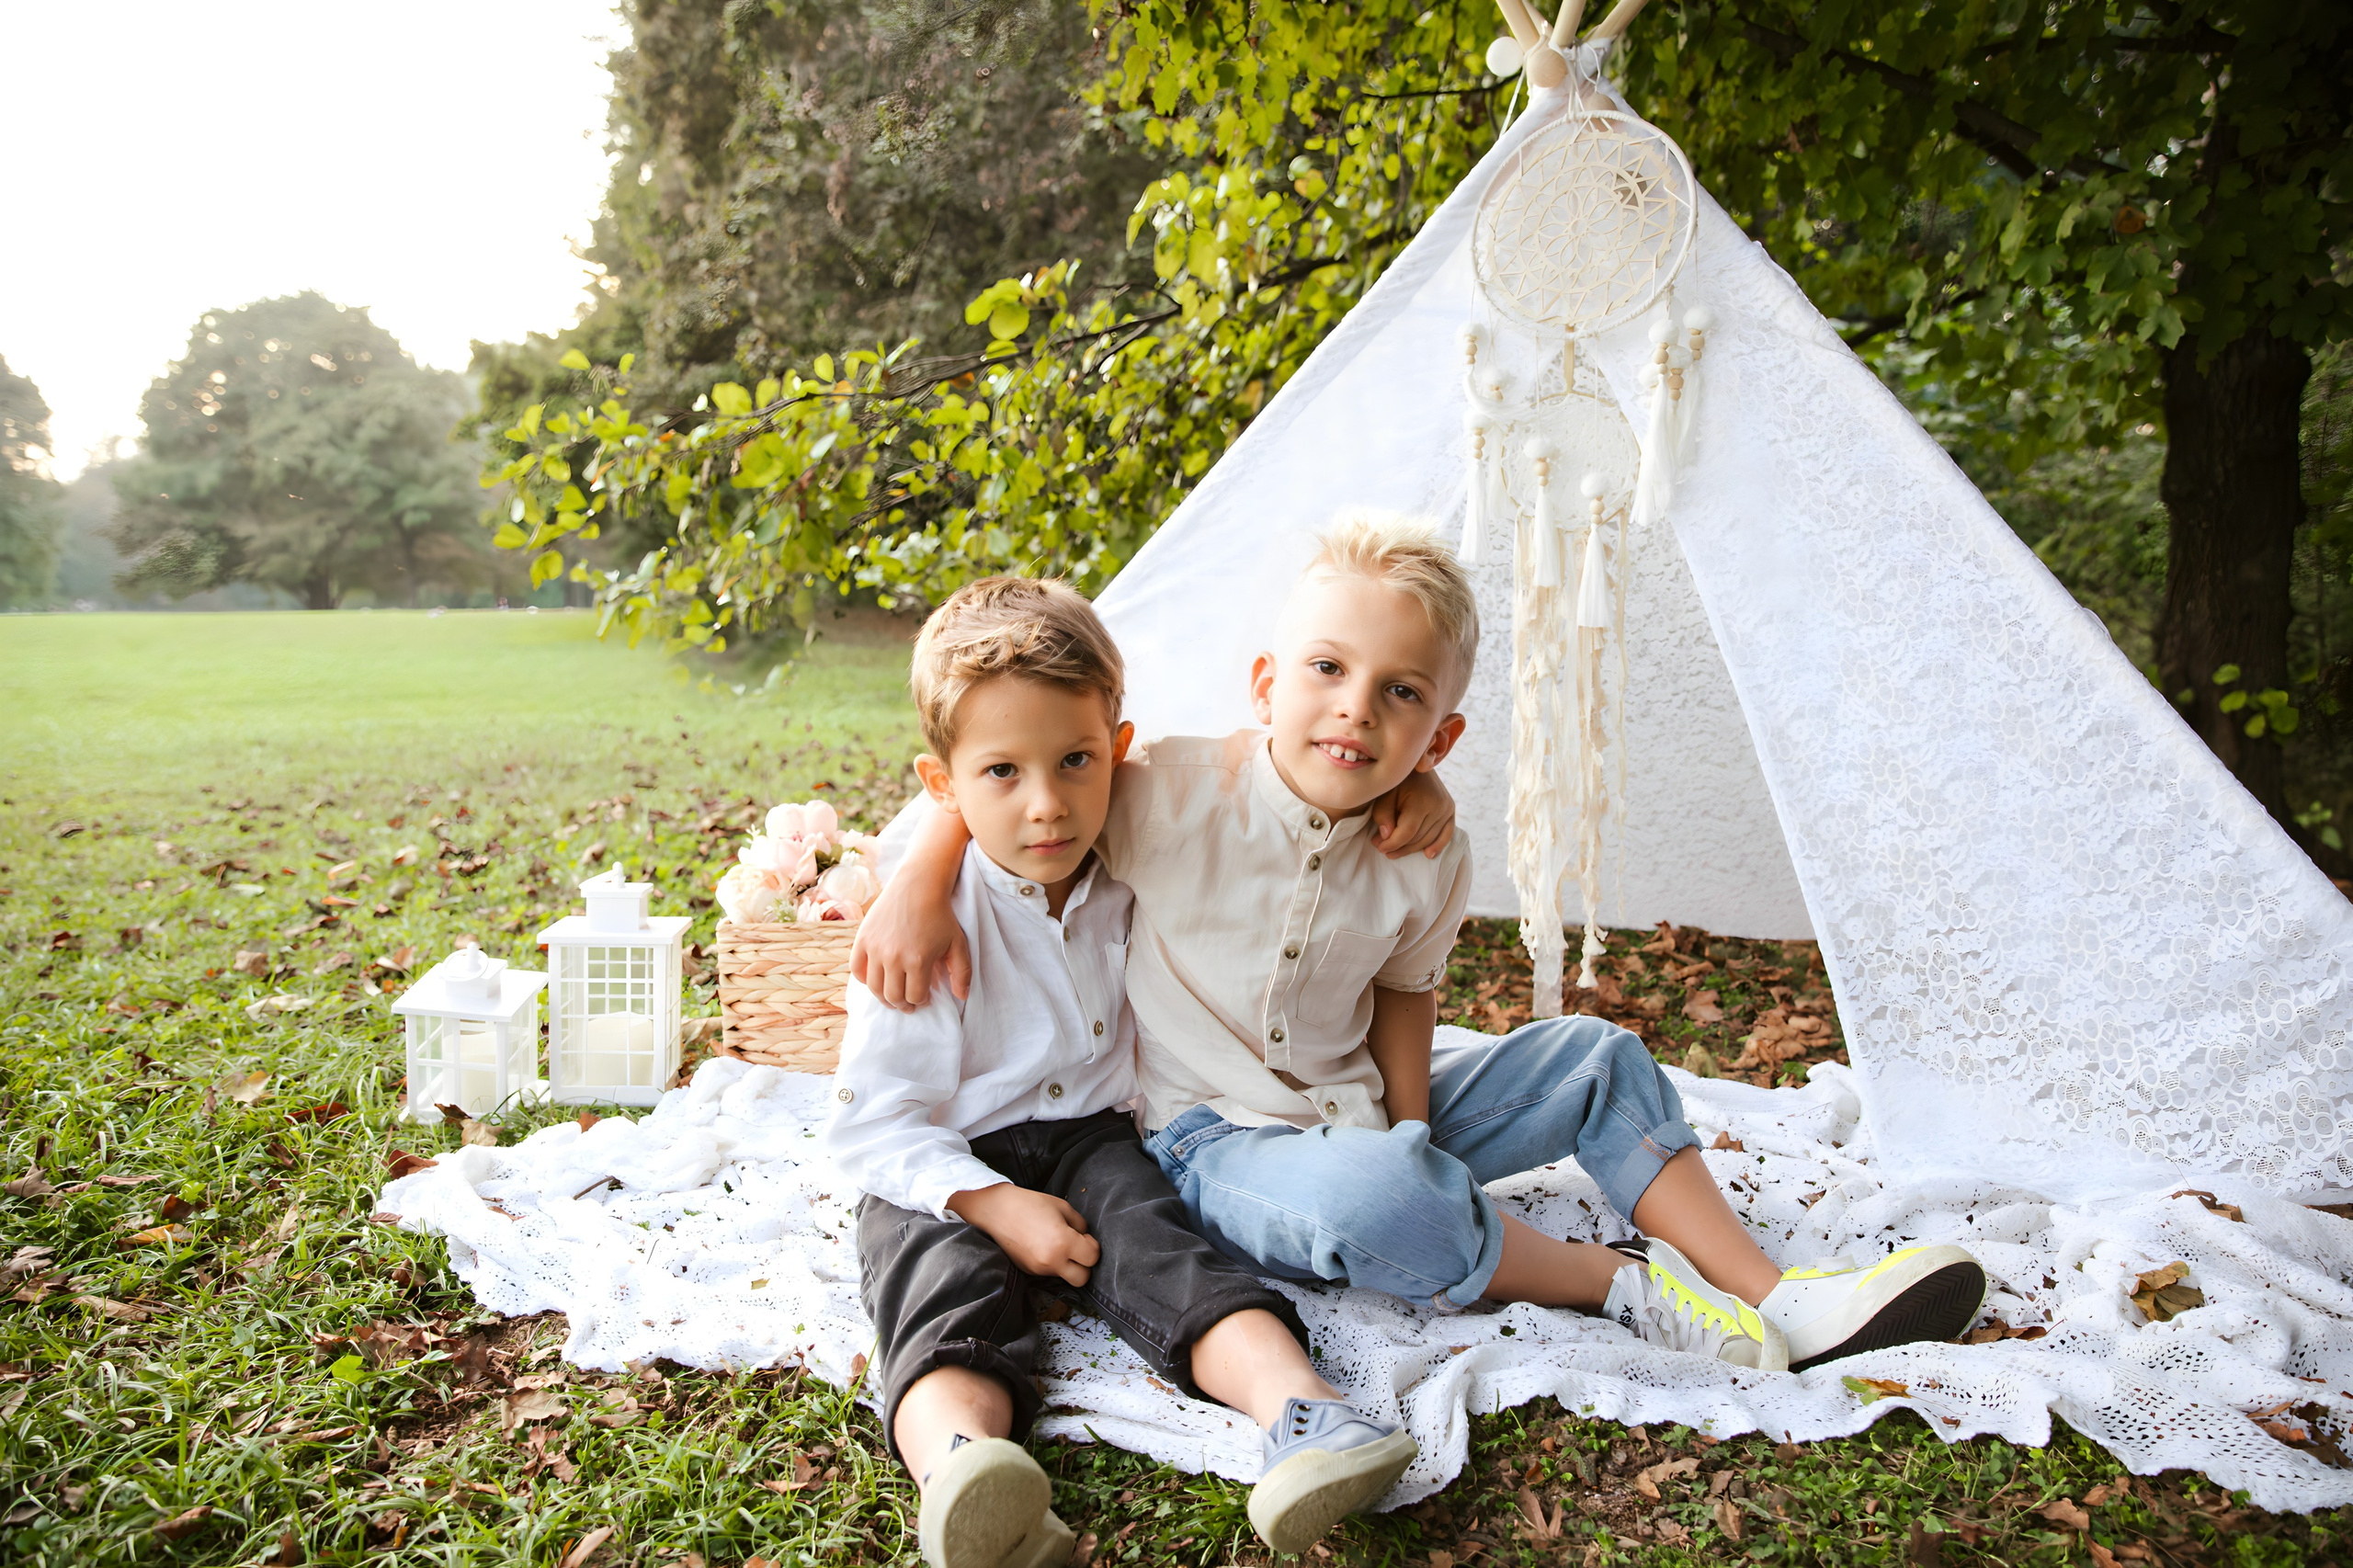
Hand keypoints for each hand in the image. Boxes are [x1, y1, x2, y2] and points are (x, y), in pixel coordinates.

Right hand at [850, 882, 972, 1010]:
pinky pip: (857, 970)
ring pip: (875, 988)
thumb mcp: (958, 943)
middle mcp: (894, 957)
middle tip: (908, 1005)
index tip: (924, 998)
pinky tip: (876, 979)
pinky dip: (864, 979)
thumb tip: (961, 997)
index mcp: (918, 961)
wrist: (918, 886)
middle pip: (893, 997)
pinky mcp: (863, 939)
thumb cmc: (940, 915)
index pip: (915, 997)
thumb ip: (962, 972)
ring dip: (884, 998)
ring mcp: (876, 948)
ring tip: (892, 997)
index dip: (921, 1001)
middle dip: (903, 1005)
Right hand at [948, 1184, 1099, 1286]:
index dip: (1093, 1246)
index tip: (1085, 1237)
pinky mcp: (1028, 1272)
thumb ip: (1080, 1224)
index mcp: (1063, 1243)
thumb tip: (1085, 1238)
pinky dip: (1051, 1263)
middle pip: (1082, 1279)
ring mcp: (1038, 1269)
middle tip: (1077, 1248)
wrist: (997, 1211)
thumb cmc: (1030, 1204)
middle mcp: (1051, 1261)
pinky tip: (1042, 1246)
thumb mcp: (1062, 1207)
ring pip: (1064, 1276)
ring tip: (1055, 1243)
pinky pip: (1048, 1273)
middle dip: (1084, 1265)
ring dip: (1066, 1264)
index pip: (1092, 1257)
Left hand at [1369, 768, 1455, 858]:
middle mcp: (1438, 806)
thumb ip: (1383, 814)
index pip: (1407, 833)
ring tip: (1395, 851)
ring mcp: (1446, 809)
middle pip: (1418, 838)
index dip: (1391, 844)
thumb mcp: (1385, 793)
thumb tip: (1386, 837)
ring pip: (1428, 839)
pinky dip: (1438, 845)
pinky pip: (1446, 833)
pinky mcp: (1450, 810)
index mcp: (1422, 801)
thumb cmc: (1397, 779)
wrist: (1418, 762)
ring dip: (1412, 849)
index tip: (1378, 846)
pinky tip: (1428, 855)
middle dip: (1398, 847)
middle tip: (1382, 848)